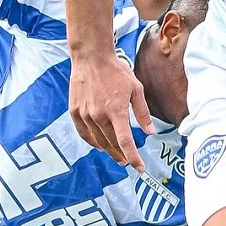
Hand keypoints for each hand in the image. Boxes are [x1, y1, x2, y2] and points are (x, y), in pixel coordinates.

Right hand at [68, 54, 154, 169]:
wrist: (91, 58)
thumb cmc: (116, 71)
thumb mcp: (136, 89)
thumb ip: (142, 112)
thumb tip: (150, 132)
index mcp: (116, 110)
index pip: (125, 141)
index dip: (133, 157)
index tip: (139, 168)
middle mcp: (99, 115)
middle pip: (112, 144)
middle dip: (122, 155)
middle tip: (128, 161)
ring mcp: (85, 115)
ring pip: (98, 141)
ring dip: (109, 151)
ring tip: (117, 155)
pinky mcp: (75, 112)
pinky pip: (84, 134)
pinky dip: (93, 142)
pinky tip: (100, 144)